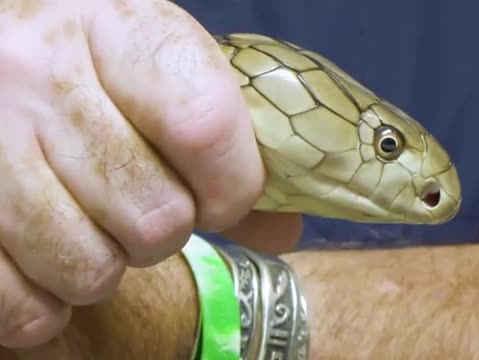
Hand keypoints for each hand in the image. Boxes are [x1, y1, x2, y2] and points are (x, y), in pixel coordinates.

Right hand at [0, 0, 300, 348]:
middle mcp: (40, 76)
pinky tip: (46, 257)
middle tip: (147, 205)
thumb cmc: (95, 67)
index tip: (223, 197)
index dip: (233, 185)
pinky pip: (23, 304)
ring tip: (94, 224)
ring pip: (90, 268)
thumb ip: (230, 148)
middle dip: (168, 229)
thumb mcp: (164, 74)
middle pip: (156, 216)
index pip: (204, 125)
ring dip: (106, 265)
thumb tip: (282, 229)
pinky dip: (46, 302)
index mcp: (118, 28)